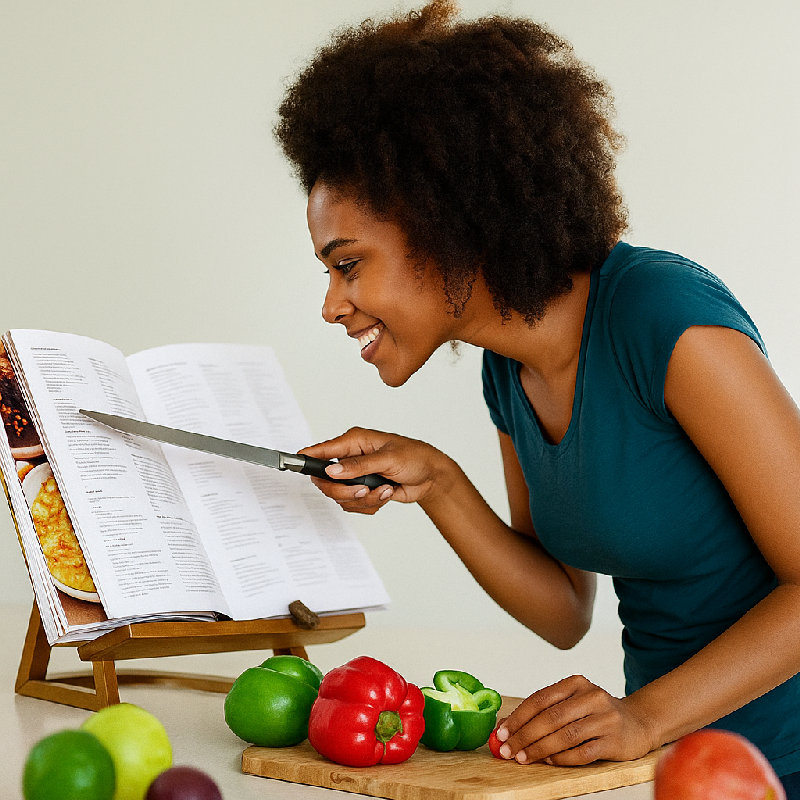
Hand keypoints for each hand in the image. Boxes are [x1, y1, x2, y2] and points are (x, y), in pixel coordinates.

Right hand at [299, 427, 451, 514]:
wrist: (431, 476)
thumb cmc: (414, 457)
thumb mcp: (388, 459)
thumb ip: (359, 466)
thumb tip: (333, 470)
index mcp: (354, 442)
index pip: (322, 449)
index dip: (306, 457)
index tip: (292, 462)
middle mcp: (351, 459)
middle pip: (326, 481)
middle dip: (345, 491)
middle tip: (363, 489)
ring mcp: (356, 477)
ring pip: (341, 498)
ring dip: (365, 499)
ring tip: (384, 489)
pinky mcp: (363, 491)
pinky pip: (355, 506)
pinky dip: (372, 504)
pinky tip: (386, 493)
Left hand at [495, 675, 653, 765]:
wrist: (638, 723)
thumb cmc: (595, 714)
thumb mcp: (572, 703)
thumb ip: (543, 712)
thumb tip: (505, 727)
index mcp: (576, 683)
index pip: (540, 699)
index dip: (518, 717)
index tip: (501, 733)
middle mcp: (592, 697)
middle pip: (550, 718)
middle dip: (524, 736)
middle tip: (508, 750)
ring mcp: (605, 718)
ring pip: (565, 736)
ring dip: (540, 749)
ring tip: (523, 758)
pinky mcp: (614, 741)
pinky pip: (583, 752)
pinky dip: (562, 759)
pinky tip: (549, 762)